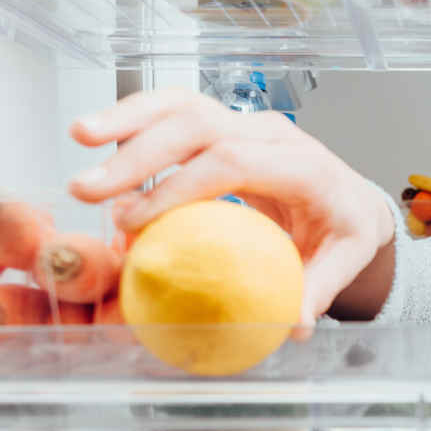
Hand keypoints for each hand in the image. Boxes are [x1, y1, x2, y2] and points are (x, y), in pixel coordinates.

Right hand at [67, 89, 394, 325]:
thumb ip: (318, 290)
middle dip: (139, 153)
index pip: (234, 162)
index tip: (135, 221)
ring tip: (79, 136)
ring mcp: (247, 123)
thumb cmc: (344, 231)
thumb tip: (294, 325)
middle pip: (200, 124)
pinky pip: (176, 112)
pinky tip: (96, 135)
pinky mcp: (225, 125)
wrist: (351, 200)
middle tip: (89, 189)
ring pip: (183, 104)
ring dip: (128, 118)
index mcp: (304, 165)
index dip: (180, 187)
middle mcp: (273, 134)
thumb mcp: (344, 262)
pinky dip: (135, 119)